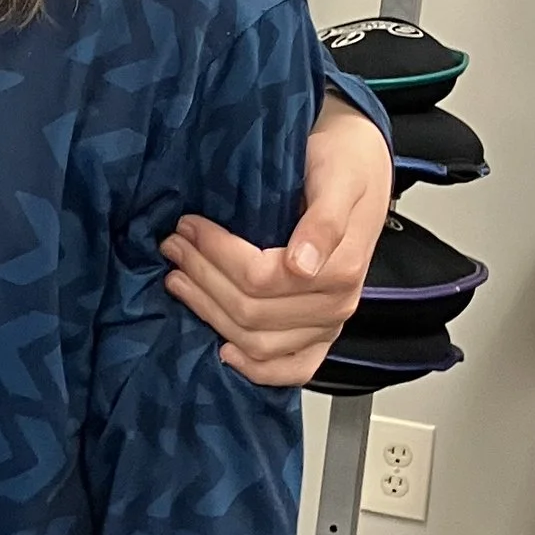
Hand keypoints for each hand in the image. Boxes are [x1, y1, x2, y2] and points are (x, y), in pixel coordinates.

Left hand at [159, 87, 390, 383]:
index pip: (259, 278)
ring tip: (179, 279)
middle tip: (174, 245)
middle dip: (202, 277)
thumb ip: (323, 222)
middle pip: (250, 311)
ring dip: (210, 313)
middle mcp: (335, 305)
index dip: (216, 255)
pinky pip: (293, 369)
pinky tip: (224, 351)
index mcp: (339, 270)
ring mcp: (327, 325)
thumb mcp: (337, 178)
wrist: (360, 165)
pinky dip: (257, 369)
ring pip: (256, 341)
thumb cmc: (345, 165)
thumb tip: (302, 266)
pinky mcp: (319, 333)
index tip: (189, 226)